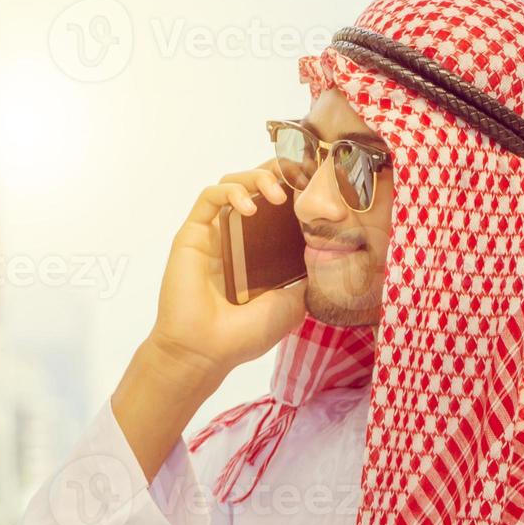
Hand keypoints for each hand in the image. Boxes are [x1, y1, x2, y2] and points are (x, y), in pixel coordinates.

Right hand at [147, 161, 306, 384]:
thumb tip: (331, 255)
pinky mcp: (192, 233)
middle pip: (256, 186)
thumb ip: (307, 277)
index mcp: (260, 251)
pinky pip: (209, 198)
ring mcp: (214, 234)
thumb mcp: (292, 304)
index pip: (279, 207)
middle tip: (300, 177)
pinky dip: (231, 193)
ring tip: (278, 195)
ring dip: (257, 179)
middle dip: (279, 173)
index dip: (296, 189)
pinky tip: (250, 207)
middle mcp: (237, 237)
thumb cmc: (243, 335)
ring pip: (232, 184)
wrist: (205, 351)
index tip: (319, 186)